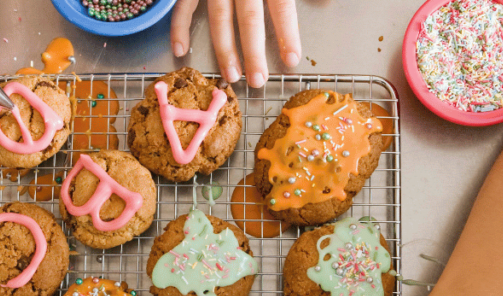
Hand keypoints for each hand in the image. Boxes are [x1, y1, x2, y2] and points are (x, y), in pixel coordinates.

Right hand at [170, 0, 300, 87]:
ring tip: (231, 76)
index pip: (281, 8)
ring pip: (219, 19)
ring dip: (224, 50)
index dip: (287, 35)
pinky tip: (181, 51)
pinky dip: (179, 28)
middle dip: (253, 53)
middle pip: (250, 19)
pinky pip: (183, 7)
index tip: (291, 62)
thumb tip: (323, 3)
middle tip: (258, 81)